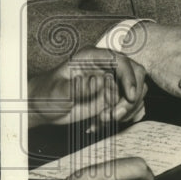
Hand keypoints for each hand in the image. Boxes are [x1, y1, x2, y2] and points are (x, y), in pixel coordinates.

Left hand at [28, 48, 145, 128]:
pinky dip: (124, 117)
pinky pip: (131, 106)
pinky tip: (104, 122)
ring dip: (125, 111)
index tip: (129, 96)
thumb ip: (77, 87)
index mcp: (93, 57)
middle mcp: (107, 67)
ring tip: (101, 120)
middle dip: (131, 98)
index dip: (130, 77)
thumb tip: (99, 82)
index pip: (121, 61)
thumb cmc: (46, 95)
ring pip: (136, 93)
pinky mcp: (115, 97)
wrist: (44, 108)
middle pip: (136, 76)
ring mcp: (113, 82)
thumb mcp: (57, 92)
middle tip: (115, 116)